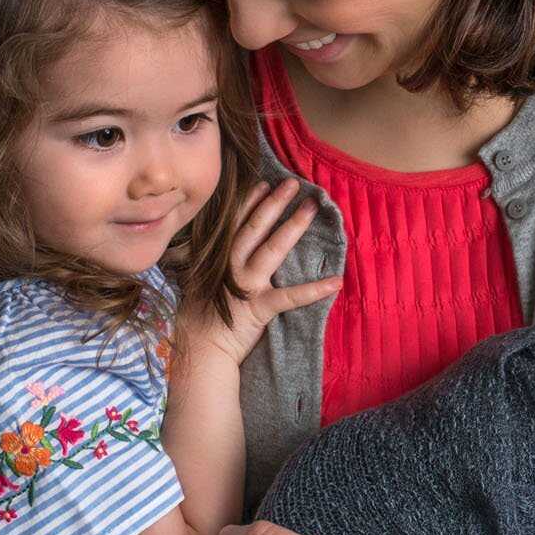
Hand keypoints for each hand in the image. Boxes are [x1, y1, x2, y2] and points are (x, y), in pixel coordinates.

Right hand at [180, 179, 340, 367]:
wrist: (200, 352)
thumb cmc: (199, 318)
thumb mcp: (199, 282)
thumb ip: (211, 262)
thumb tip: (222, 247)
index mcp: (217, 259)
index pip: (235, 223)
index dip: (251, 201)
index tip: (265, 182)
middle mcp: (230, 267)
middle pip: (256, 228)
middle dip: (275, 203)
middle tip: (292, 183)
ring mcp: (245, 286)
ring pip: (273, 250)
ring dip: (293, 226)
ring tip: (311, 208)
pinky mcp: (258, 308)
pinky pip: (290, 297)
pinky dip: (314, 290)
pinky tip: (336, 281)